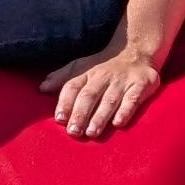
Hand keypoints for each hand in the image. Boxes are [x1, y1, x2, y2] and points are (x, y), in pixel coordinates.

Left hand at [47, 41, 162, 137]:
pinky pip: (133, 98)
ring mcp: (124, 80)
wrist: (137, 51)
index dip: (65, 102)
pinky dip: (126, 110)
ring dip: (100, 116)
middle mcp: (104, 76)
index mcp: (88, 73)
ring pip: (110, 99)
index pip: (73, 86)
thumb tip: (42, 88)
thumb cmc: (104, 66)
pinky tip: (118, 123)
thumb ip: (62, 78)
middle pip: (90, 95)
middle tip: (74, 131)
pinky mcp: (143, 84)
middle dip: (81, 113)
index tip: (59, 118)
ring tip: (92, 132)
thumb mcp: (81, 67)